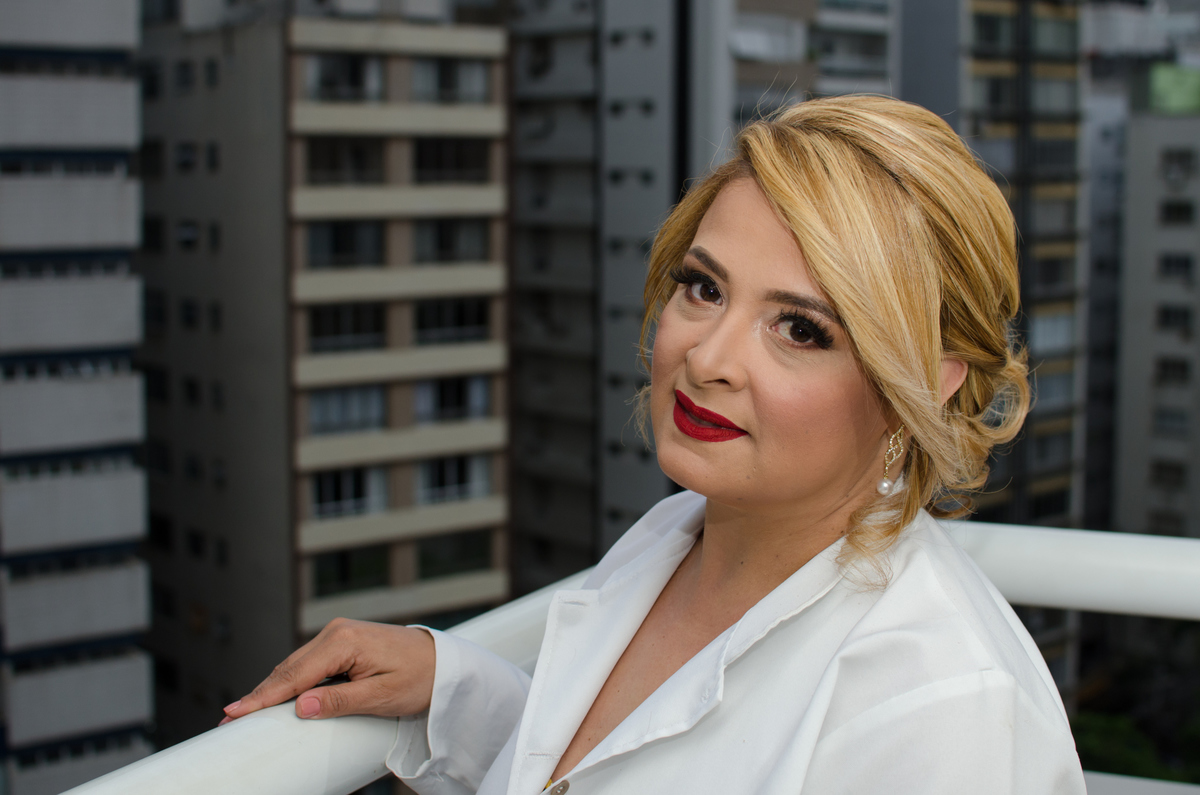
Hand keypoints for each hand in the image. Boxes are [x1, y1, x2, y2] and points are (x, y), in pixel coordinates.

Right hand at [221, 618, 435, 723]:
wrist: (443, 661)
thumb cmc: (420, 677)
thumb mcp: (382, 696)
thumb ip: (340, 701)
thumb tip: (300, 707)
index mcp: (344, 641)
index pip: (294, 675)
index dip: (262, 697)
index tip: (233, 714)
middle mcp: (336, 632)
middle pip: (288, 670)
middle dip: (259, 695)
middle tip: (228, 720)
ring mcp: (337, 635)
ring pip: (295, 667)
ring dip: (272, 689)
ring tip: (243, 713)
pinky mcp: (341, 643)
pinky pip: (308, 665)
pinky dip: (290, 682)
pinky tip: (275, 698)